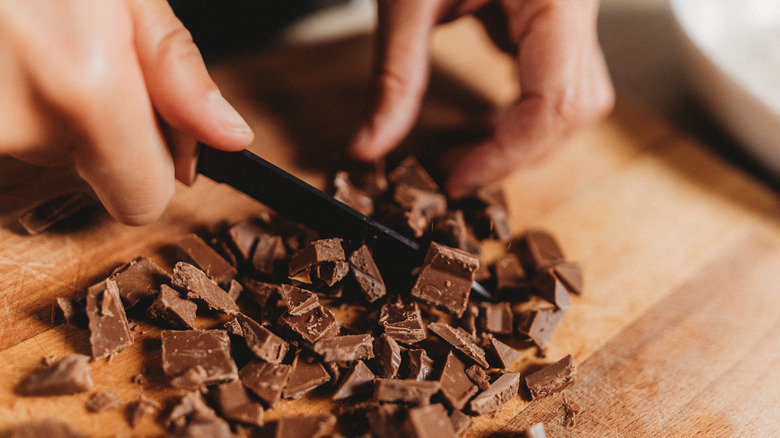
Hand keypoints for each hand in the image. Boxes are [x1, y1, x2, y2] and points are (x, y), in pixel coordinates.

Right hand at [0, 0, 253, 223]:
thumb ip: (176, 72)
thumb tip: (230, 138)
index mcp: (85, 87)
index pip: (142, 199)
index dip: (152, 163)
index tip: (145, 123)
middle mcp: (18, 123)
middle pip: (89, 169)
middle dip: (95, 124)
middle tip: (69, 49)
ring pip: (37, 146)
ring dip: (44, 104)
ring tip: (24, 36)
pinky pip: (3, 127)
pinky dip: (7, 94)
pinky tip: (3, 49)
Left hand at [348, 0, 614, 197]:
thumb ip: (393, 78)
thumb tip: (369, 148)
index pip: (554, 103)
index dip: (506, 155)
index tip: (454, 181)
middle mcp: (577, 7)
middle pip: (575, 110)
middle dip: (516, 152)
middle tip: (454, 173)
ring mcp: (571, 10)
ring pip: (573, 98)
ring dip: (521, 136)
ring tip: (465, 152)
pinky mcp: (555, 13)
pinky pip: (555, 75)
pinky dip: (520, 107)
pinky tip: (482, 114)